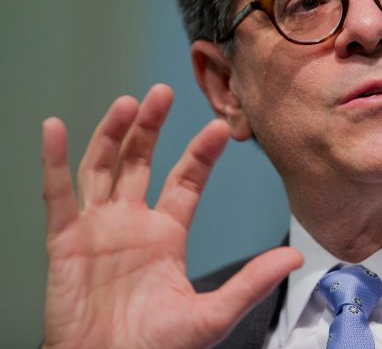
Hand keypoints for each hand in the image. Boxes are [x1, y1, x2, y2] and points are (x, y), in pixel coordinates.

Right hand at [42, 84, 302, 348]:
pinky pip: (56, 195)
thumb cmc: (156, 348)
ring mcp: (97, 229)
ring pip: (103, 167)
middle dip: (151, 126)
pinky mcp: (64, 242)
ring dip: (112, 133)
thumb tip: (293, 258)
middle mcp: (132, 223)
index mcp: (166, 235)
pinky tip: (54, 128)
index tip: (219, 128)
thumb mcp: (211, 314)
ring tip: (128, 102)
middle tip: (164, 93)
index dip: (200, 153)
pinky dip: (53, 161)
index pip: (185, 181)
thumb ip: (249, 282)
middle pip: (140, 162)